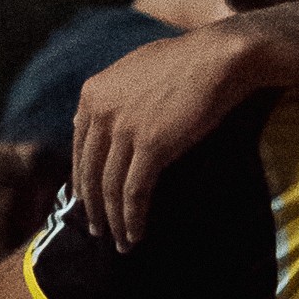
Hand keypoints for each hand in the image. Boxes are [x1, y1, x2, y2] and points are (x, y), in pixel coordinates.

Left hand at [70, 27, 259, 247]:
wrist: (219, 57)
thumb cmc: (185, 63)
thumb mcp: (133, 72)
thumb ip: (110, 98)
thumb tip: (91, 122)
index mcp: (91, 94)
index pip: (79, 147)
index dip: (82, 179)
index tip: (87, 201)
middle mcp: (99, 111)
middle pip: (88, 170)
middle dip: (91, 206)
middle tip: (97, 230)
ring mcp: (123, 128)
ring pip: (108, 186)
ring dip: (113, 219)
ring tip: (119, 241)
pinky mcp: (151, 145)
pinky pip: (134, 191)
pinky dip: (132, 216)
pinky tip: (136, 233)